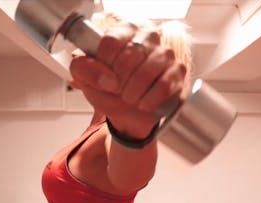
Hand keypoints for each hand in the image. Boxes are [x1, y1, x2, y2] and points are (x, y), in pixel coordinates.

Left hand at [69, 22, 186, 138]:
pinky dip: (150, 99)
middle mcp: (147, 36)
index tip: (105, 77)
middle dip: (120, 80)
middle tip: (117, 90)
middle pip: (131, 54)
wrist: (129, 114)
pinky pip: (165, 84)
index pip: (111, 41)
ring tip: (129, 99)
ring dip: (134, 91)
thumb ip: (84, 69)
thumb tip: (106, 78)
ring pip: (148, 70)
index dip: (105, 64)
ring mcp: (165, 53)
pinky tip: (143, 104)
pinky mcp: (177, 72)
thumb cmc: (109, 91)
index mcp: (123, 31)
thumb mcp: (86, 80)